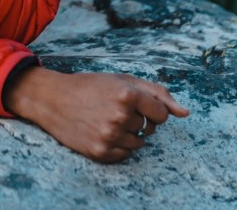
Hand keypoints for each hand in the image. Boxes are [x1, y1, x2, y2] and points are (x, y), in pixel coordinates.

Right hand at [4, 67, 189, 162]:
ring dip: (127, 134)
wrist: (50, 99)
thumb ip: (157, 93)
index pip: (161, 114)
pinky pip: (125, 155)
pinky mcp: (100, 151)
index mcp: (127, 94)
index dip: (150, 109)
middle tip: (111, 109)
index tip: (132, 104)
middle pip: (149, 128)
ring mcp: (109, 136)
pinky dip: (117, 146)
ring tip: (104, 120)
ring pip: (139, 143)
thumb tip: (185, 113)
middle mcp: (120, 116)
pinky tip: (100, 132)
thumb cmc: (88, 86)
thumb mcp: (121, 80)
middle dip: (135, 119)